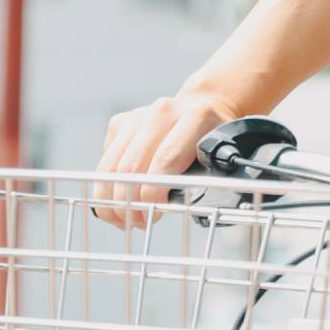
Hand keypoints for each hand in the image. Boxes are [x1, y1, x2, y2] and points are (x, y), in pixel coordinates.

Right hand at [88, 89, 242, 231]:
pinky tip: (121, 200)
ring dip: (111, 200)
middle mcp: (163, 111)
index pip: (165, 159)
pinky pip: (106, 162)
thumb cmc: (212, 140)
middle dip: (130, 202)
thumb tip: (183, 207)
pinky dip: (107, 187)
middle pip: (132, 165)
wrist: (201, 106)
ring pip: (111, 165)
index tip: (155, 215)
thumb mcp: (223, 158)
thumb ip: (208, 180)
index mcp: (195, 117)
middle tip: (138, 222)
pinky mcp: (120, 123)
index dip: (154, 193)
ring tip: (125, 218)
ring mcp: (138, 115)